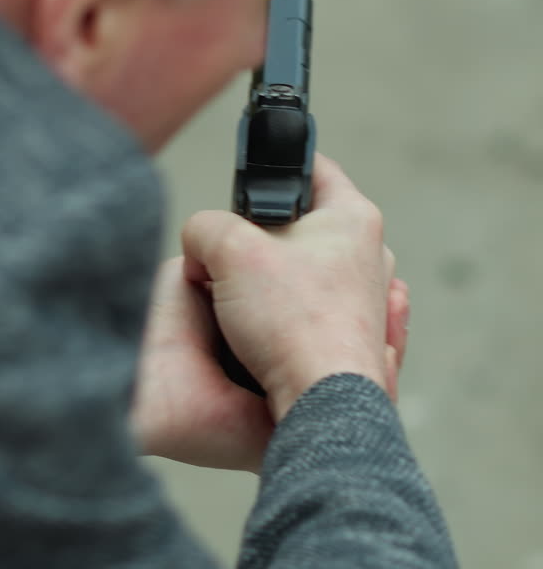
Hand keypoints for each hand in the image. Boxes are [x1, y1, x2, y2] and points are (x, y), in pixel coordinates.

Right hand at [131, 156, 410, 467]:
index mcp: (352, 217)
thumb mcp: (227, 252)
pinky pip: (308, 313)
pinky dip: (283, 318)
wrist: (319, 404)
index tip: (252, 174)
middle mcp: (368, 255)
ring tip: (245, 302)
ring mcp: (365, 300)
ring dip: (270, 283)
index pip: (316, 168)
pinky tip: (263, 333)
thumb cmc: (292, 324)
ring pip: (303, 272)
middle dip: (262, 236)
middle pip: (302, 224)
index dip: (278, 164)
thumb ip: (204, 228)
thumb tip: (201, 241)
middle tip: (233, 252)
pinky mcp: (352, 338)